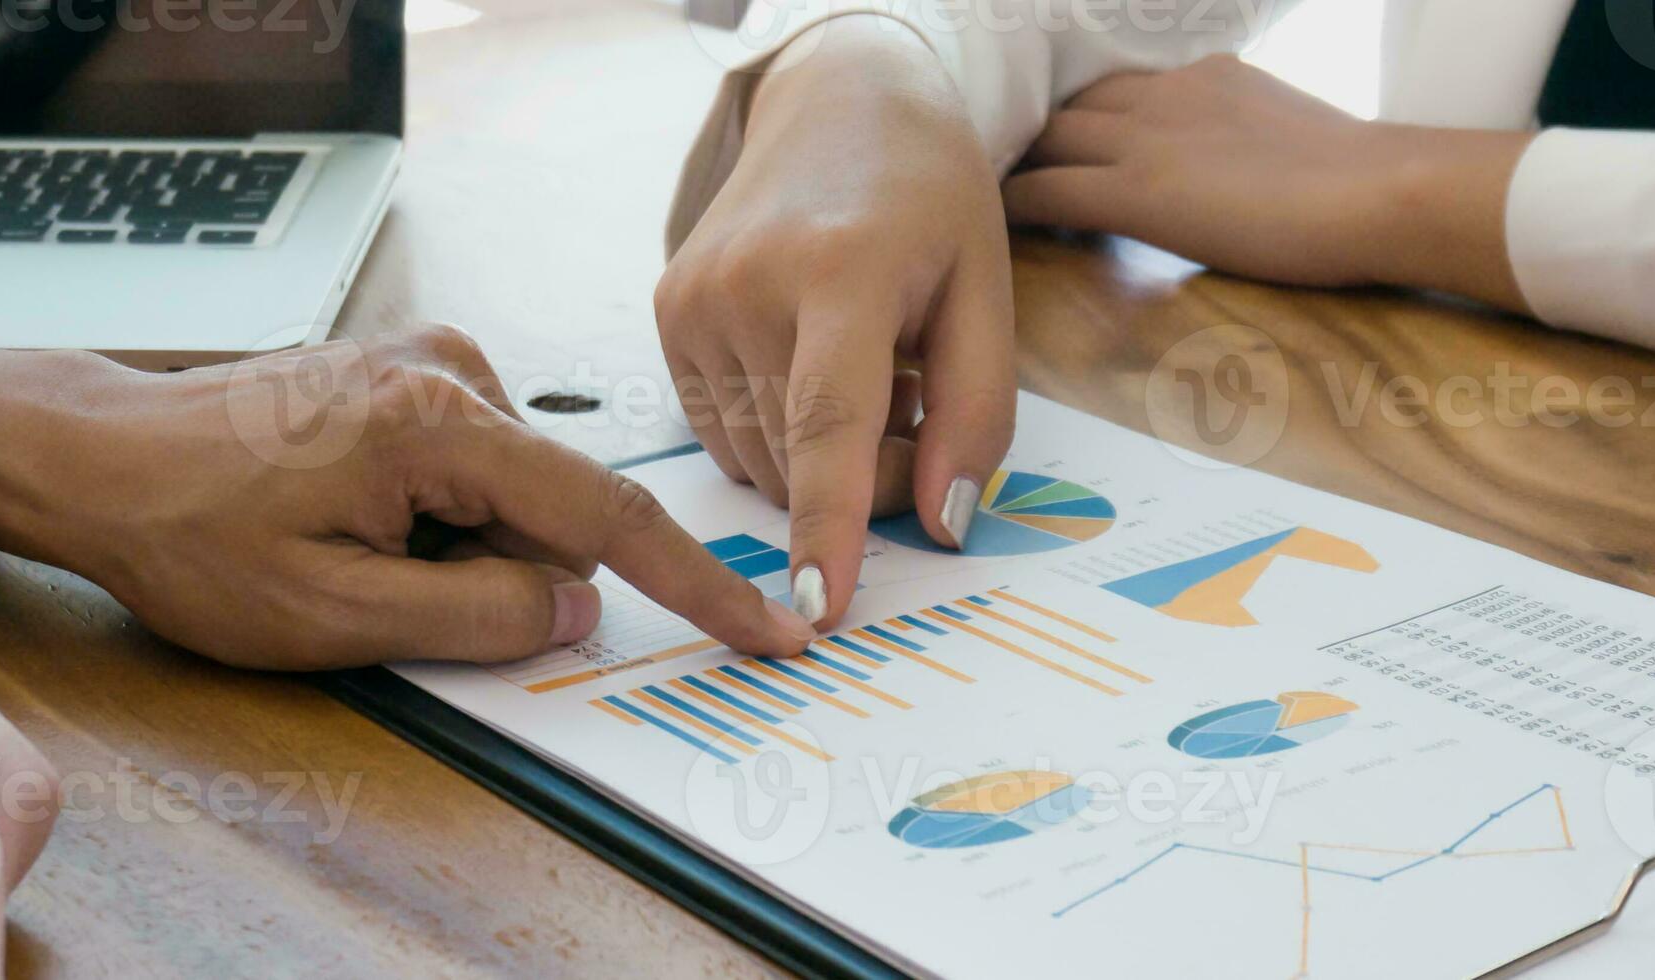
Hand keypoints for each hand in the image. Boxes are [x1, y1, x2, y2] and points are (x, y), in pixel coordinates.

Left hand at [0, 325, 822, 669]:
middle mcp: (450, 370)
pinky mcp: (407, 376)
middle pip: (548, 514)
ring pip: (509, 499)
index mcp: (440, 423)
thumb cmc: (194, 533)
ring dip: (456, 549)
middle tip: (380, 590)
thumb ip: (476, 616)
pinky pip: (470, 472)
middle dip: (498, 575)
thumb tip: (574, 607)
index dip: (693, 585)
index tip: (769, 628)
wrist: (101, 459)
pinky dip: (435, 518)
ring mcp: (428, 364)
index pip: (603, 515)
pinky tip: (346, 519)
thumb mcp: (336, 614)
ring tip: (345, 547)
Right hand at [656, 26, 1015, 629]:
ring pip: (758, 460)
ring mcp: (693, 301)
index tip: (819, 608)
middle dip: (871, 478)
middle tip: (920, 412)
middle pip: (802, 460)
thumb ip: (979, 412)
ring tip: (867, 371)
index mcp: (838, 271)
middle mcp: (746, 286)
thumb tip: (946, 526)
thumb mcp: (986, 289)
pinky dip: (776, 428)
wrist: (841, 103)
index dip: (827, 525)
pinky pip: (725, 430)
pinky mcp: (668, 313)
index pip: (828, 425)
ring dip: (820, 458)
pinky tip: (811, 361)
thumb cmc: (927, 197)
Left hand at [1002, 55, 1531, 309]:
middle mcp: (1165, 93)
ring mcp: (1146, 138)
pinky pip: (1048, 190)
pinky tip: (988, 224)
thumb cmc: (1362, 180)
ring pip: (1046, 136)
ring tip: (975, 193)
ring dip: (1010, 161)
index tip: (1052, 135)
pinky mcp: (1138, 191)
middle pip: (1067, 101)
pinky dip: (1013, 204)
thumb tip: (1236, 159)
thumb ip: (1243, 134)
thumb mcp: (1287, 130)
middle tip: (995, 162)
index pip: (1115, 84)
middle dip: (1030, 127)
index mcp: (1204, 75)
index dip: (1077, 111)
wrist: (1384, 190)